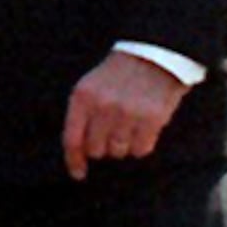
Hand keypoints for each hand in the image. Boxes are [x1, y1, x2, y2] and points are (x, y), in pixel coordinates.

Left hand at [61, 51, 188, 177]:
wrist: (154, 53)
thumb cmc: (119, 73)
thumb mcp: (91, 86)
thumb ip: (82, 115)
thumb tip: (80, 152)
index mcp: (83, 97)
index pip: (72, 139)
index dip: (74, 160)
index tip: (79, 173)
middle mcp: (103, 106)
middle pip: (96, 150)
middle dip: (103, 146)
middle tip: (113, 131)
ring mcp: (128, 113)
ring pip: (119, 152)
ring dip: (124, 144)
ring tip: (130, 125)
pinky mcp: (152, 119)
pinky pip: (141, 150)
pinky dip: (142, 144)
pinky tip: (145, 127)